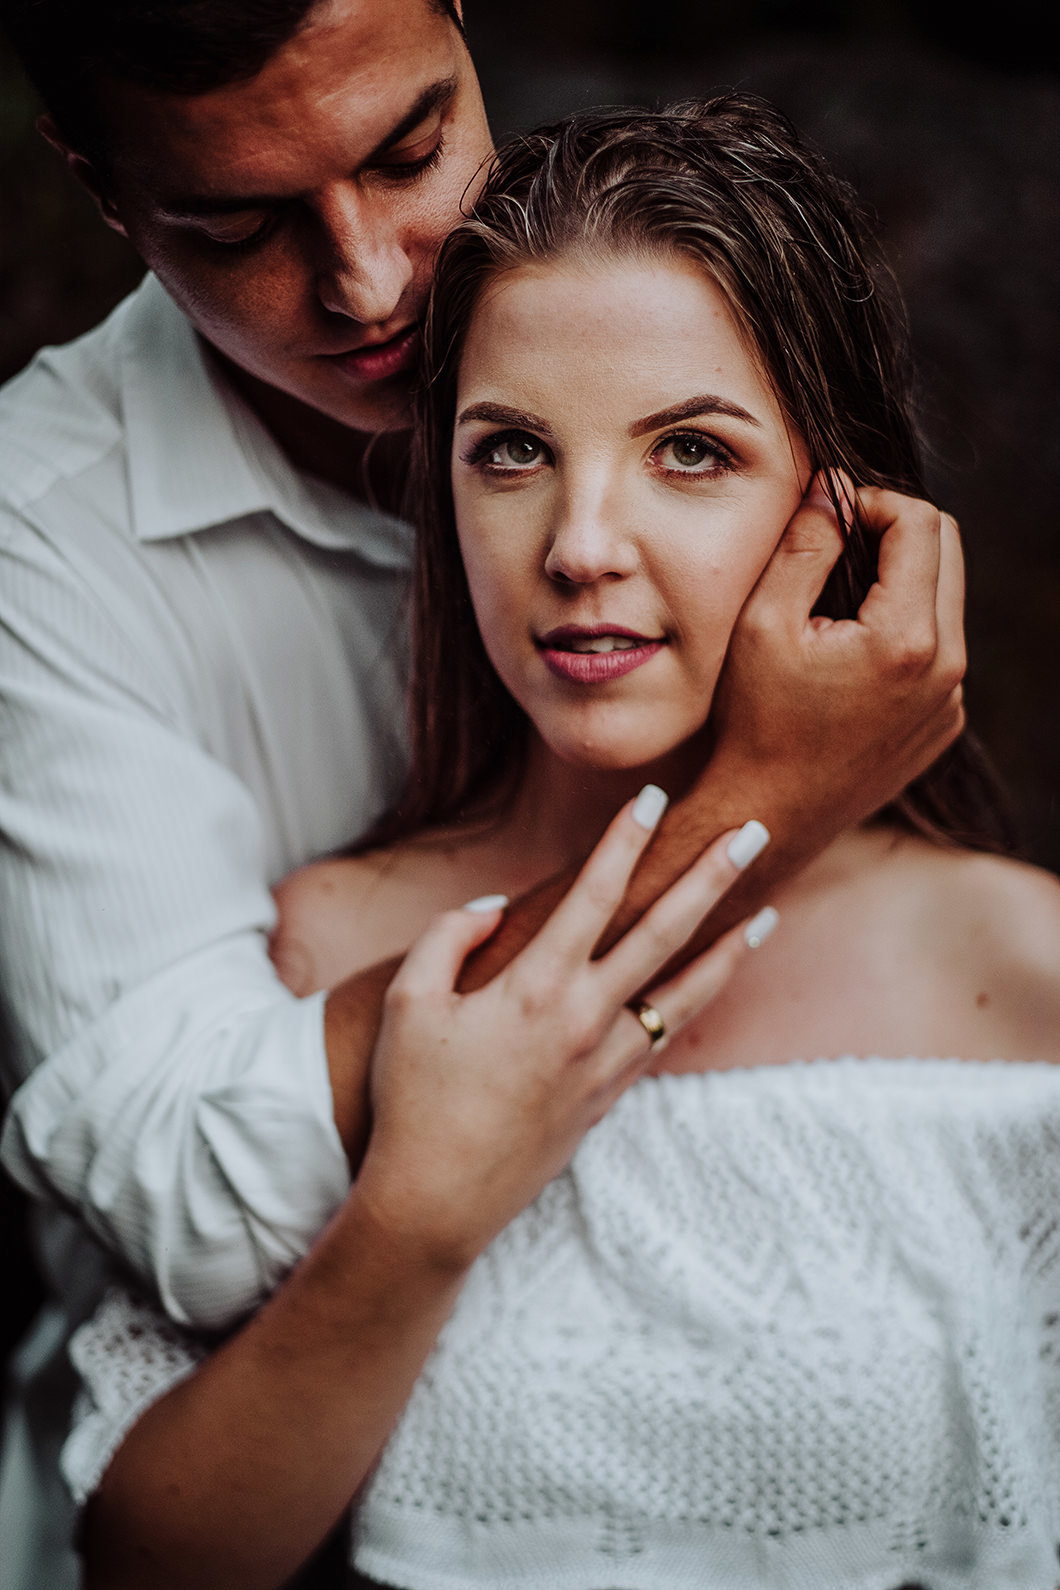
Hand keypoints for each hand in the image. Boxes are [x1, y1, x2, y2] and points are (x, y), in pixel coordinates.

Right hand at [353, 795, 765, 1270]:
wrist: (438, 1200)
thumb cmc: (414, 1098)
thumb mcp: (407, 1004)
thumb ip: (449, 937)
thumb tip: (497, 905)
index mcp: (535, 986)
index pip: (594, 893)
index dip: (625, 840)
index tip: (653, 796)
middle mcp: (585, 1019)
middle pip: (664, 931)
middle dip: (710, 876)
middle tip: (753, 832)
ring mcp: (606, 1062)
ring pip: (686, 992)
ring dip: (730, 947)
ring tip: (770, 913)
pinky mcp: (611, 1097)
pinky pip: (666, 1036)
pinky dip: (698, 1003)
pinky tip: (714, 983)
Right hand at [710, 474, 964, 828]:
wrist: (769, 814)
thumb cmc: (755, 723)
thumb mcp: (763, 622)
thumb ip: (806, 544)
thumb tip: (834, 489)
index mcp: (905, 638)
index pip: (921, 523)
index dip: (873, 501)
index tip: (832, 516)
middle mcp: (946, 669)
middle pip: (948, 551)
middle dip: (896, 531)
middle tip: (840, 544)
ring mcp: (951, 701)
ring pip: (946, 601)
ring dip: (901, 582)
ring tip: (839, 602)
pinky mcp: (943, 723)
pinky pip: (940, 651)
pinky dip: (904, 633)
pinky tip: (851, 656)